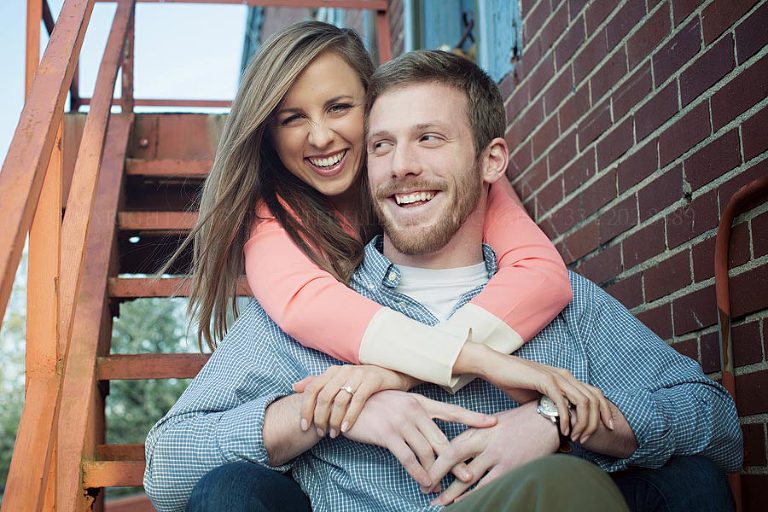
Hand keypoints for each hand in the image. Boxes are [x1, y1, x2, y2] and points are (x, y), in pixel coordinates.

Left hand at [293, 365, 417, 436]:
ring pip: (339, 400)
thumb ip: (318, 383)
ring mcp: (358, 375)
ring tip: (333, 434)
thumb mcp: (340, 381)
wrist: (393, 373)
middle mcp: (343, 371)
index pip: (312, 389)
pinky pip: (357, 400)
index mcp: (333, 371)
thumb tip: (294, 387)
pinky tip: (346, 429)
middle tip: (320, 433)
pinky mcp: (372, 381)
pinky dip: (349, 416)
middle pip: (323, 396)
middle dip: (319, 418)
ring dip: (334, 420)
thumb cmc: (364, 382)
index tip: (304, 426)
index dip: (305, 408)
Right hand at [343, 390, 496, 489]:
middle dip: (458, 459)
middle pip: (442, 438)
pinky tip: (424, 483)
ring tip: (442, 487)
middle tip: (470, 475)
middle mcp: (414, 409)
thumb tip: (432, 431)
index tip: (492, 423)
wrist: (343, 403)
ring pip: (426, 451)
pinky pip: (408, 457)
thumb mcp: (397, 402)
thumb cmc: (372, 405)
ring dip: (435, 472)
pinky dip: (417, 472)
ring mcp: (401, 421)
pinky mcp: (387, 433)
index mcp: (419, 401)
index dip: (472, 418)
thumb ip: (416, 413)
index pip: (451, 410)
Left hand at [427, 402, 558, 505]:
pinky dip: (474, 495)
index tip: (424, 470)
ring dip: (451, 491)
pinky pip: (488, 484)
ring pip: (468, 475)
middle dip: (436, 473)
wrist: (548, 419)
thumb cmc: (521, 421)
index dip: (435, 459)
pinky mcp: (511, 466)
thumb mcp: (494, 423)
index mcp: (478, 428)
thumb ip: (477, 435)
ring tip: (438, 502)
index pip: (449, 444)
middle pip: (452, 457)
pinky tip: (462, 503)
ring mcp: (498, 454)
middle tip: (424, 487)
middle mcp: (484, 440)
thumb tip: (460, 451)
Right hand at [461, 344, 613, 441]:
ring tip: (575, 437)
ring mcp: (556, 376)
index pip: (595, 393)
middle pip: (594, 399)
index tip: (607, 428)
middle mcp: (565, 375)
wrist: (495, 366)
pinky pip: (563, 401)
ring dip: (582, 422)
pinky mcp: (545, 380)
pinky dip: (566, 418)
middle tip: (588, 439)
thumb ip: (551, 412)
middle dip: (596, 422)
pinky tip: (564, 430)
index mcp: (566, 378)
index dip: (604, 411)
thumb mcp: (537, 400)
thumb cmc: (514, 383)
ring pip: (583, 401)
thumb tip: (563, 436)